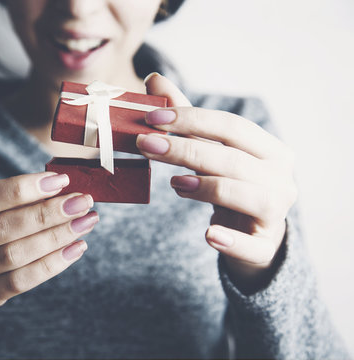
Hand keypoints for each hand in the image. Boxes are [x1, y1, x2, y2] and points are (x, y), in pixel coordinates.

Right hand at [0, 172, 97, 354]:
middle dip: (48, 212)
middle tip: (82, 201)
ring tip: (86, 222)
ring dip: (57, 236)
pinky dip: (54, 263)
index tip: (61, 180)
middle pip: (4, 227)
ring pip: (15, 255)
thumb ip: (18, 200)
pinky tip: (77, 247)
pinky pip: (23, 280)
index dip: (24, 187)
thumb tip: (64, 189)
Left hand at [137, 73, 296, 291]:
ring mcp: (276, 213)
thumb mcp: (210, 151)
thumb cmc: (229, 184)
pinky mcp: (266, 246)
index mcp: (269, 150)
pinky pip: (251, 244)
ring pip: (243, 195)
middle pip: (232, 160)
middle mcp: (280, 178)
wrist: (253, 234)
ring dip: (206, 187)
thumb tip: (154, 78)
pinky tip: (208, 235)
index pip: (232, 127)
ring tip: (174, 184)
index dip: (192, 120)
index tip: (152, 119)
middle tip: (145, 145)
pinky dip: (231, 240)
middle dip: (185, 150)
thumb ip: (185, 119)